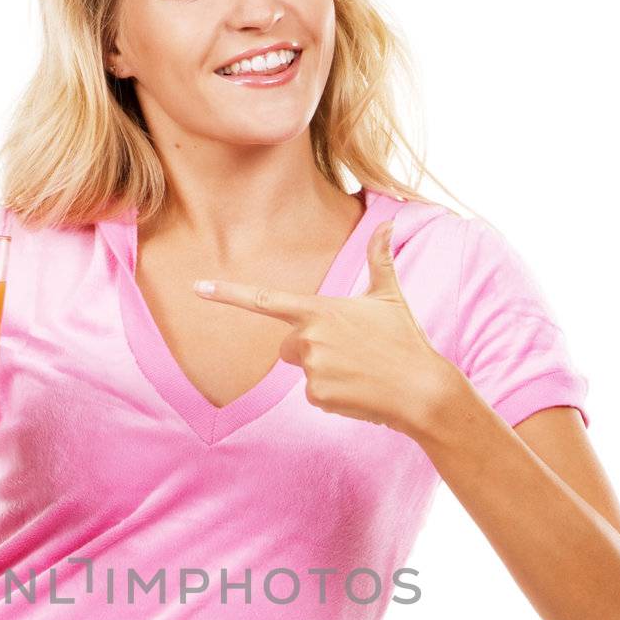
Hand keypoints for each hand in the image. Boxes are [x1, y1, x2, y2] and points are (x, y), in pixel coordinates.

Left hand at [193, 221, 456, 433]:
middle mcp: (308, 338)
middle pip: (287, 345)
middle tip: (349, 352)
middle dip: (310, 349)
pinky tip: (357, 391)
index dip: (228, 294)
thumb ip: (379, 259)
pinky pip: (313, 395)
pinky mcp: (316, 396)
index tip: (198, 288)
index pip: (265, 300)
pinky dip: (333, 395)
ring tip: (359, 371)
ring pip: (302, 370)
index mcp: (318, 310)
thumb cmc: (404, 340)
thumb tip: (388, 222)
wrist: (421, 390)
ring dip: (324, 372)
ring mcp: (310, 369)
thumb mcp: (390, 296)